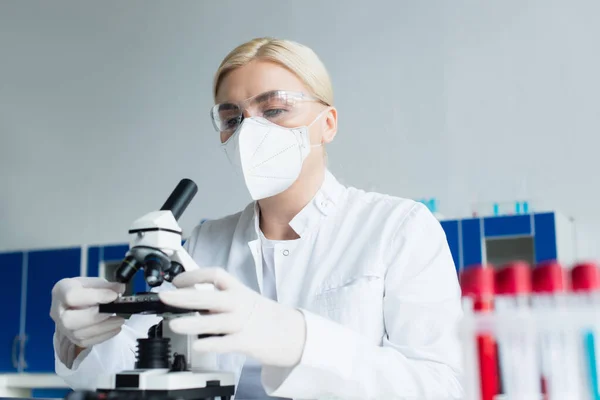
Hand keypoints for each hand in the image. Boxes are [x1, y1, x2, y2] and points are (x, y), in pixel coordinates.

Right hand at [50, 277, 125, 347]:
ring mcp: (63, 328)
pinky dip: (103, 336)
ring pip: (79, 334)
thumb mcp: (94, 282)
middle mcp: (57, 311)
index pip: (72, 296)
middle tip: (114, 310)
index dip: (94, 296)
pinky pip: (86, 342)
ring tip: (120, 320)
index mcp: (60, 291)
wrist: (75, 302)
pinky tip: (115, 328)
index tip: (113, 296)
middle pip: (69, 320)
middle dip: (95, 316)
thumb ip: (107, 285)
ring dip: (104, 328)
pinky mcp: (71, 339)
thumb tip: (120, 289)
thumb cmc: (83, 290)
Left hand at [158, 267, 306, 367]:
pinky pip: (225, 343)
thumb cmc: (263, 316)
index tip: (177, 280)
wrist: (290, 332)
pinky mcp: (246, 342)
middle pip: (210, 297)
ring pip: (214, 322)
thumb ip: (220, 299)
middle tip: (165, 297)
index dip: (194, 275)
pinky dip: (211, 344)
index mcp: (238, 290)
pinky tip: (198, 345)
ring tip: (173, 324)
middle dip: (185, 297)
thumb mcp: (243, 299)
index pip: (215, 275)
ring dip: (192, 323)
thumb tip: (192, 300)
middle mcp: (240, 304)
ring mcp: (243, 323)